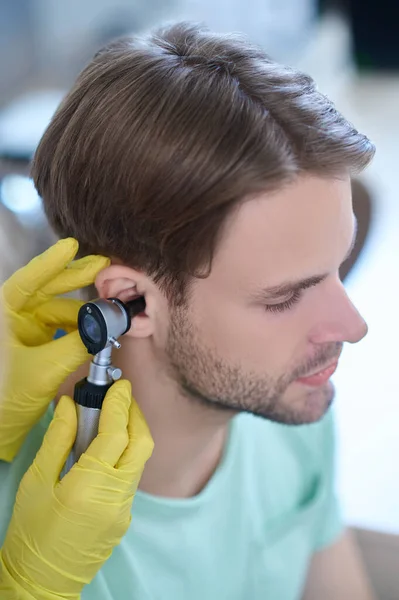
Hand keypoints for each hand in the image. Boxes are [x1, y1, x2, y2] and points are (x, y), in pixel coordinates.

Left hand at [0, 238, 108, 460]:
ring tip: (109, 312)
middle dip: (75, 278)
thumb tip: (107, 327)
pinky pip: (60, 328)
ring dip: (83, 312)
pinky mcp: (34, 344)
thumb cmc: (7, 397)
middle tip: (104, 266)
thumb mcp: (44, 369)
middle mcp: (12, 317)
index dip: (51, 262)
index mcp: (3, 315)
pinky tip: (96, 330)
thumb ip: (78, 345)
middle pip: (45, 290)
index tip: (72, 245)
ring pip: (58, 310)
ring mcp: (23, 330)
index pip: (27, 281)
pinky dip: (79, 328)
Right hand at [0, 380, 153, 599]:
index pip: (117, 434)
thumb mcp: (37, 481)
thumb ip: (58, 439)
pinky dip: (125, 456)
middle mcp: (115, 498)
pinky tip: (106, 452)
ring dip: (132, 434)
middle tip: (121, 397)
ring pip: (140, 460)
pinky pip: (132, 478)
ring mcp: (124, 510)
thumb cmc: (31, 532)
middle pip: (142, 444)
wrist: (42, 581)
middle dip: (135, 414)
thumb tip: (69, 405)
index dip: (120, 404)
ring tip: (111, 420)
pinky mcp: (125, 518)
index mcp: (89, 487)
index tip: (119, 385)